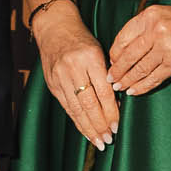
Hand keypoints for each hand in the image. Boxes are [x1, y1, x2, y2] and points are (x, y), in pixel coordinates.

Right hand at [35, 13, 117, 148]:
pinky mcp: (52, 83)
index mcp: (90, 57)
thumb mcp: (100, 51)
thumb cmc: (82, 40)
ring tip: (99, 141)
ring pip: (76, 108)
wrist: (55, 28)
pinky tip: (85, 131)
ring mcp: (60, 76)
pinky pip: (66, 107)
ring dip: (88, 128)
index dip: (111, 111)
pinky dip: (77, 121)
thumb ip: (107, 75)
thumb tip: (117, 104)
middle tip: (109, 139)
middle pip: (88, 103)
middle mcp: (73, 68)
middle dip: (100, 124)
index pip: (103, 91)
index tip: (117, 126)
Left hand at [108, 4, 170, 95]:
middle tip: (110, 79)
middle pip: (127, 56)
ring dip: (127, 81)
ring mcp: (165, 48)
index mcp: (149, 16)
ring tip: (119, 87)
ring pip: (139, 69)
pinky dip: (142, 86)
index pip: (123, 37)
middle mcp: (155, 31)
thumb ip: (146, 28)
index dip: (114, 53)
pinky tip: (135, 90)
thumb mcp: (165, 15)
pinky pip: (153, 78)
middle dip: (117, 70)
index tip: (112, 61)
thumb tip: (127, 50)